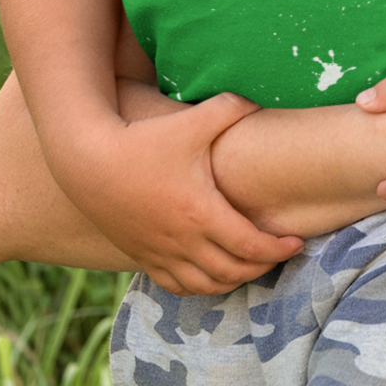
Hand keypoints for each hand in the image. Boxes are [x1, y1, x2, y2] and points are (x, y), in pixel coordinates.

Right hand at [65, 93, 300, 294]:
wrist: (88, 161)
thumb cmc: (145, 139)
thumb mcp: (195, 120)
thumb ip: (234, 107)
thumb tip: (261, 99)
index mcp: (201, 212)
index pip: (250, 245)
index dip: (278, 249)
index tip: (297, 241)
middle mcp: (182, 241)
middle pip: (232, 271)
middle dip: (262, 266)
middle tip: (280, 253)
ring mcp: (159, 252)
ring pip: (204, 285)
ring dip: (233, 281)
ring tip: (252, 265)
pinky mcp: (140, 255)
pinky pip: (175, 285)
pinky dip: (199, 286)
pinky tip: (211, 274)